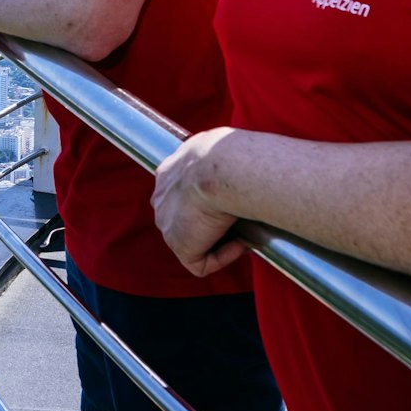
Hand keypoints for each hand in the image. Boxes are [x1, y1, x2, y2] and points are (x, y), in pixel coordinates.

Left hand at [151, 127, 247, 277]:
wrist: (224, 167)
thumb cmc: (230, 153)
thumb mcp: (221, 147)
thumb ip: (221, 162)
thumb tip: (240, 171)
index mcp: (170, 173)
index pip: (183, 194)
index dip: (208, 202)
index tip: (233, 201)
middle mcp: (162, 198)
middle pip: (186, 219)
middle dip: (213, 224)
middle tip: (244, 220)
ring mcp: (168, 224)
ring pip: (196, 241)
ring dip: (223, 239)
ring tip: (249, 229)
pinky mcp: (180, 246)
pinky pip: (202, 262)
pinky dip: (225, 256)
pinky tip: (242, 242)